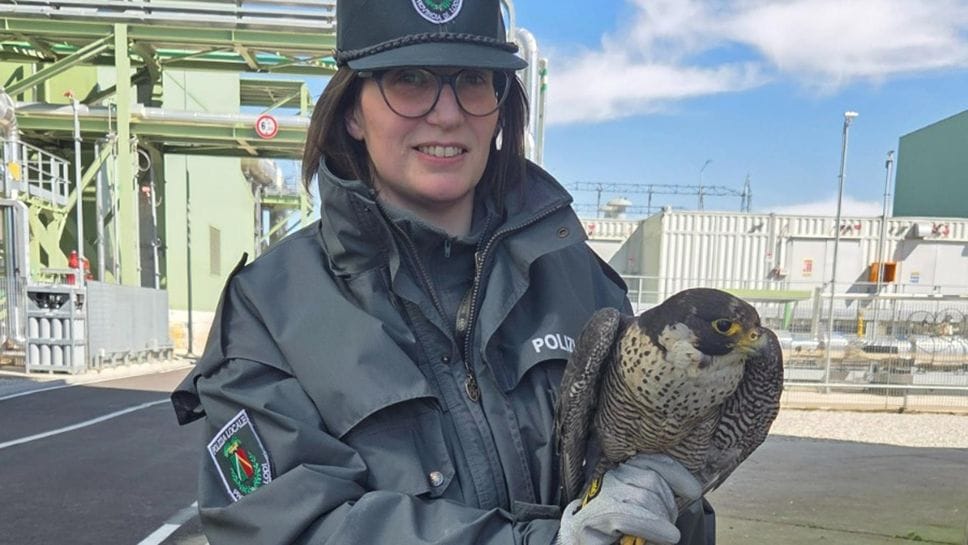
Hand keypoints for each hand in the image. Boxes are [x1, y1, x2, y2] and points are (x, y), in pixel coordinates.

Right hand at [556, 454, 701, 544]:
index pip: (653, 461)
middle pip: (653, 482)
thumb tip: (689, 490)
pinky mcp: (597, 515)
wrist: (580, 540)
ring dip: (660, 521)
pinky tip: (667, 536)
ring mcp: (603, 494)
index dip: (677, 473)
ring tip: (659, 536)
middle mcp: (612, 477)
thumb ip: (656, 496)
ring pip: (645, 498)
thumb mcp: (640, 508)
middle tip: (667, 529)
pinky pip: (631, 515)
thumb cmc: (613, 528)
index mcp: (625, 472)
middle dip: (668, 507)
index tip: (693, 490)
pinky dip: (654, 527)